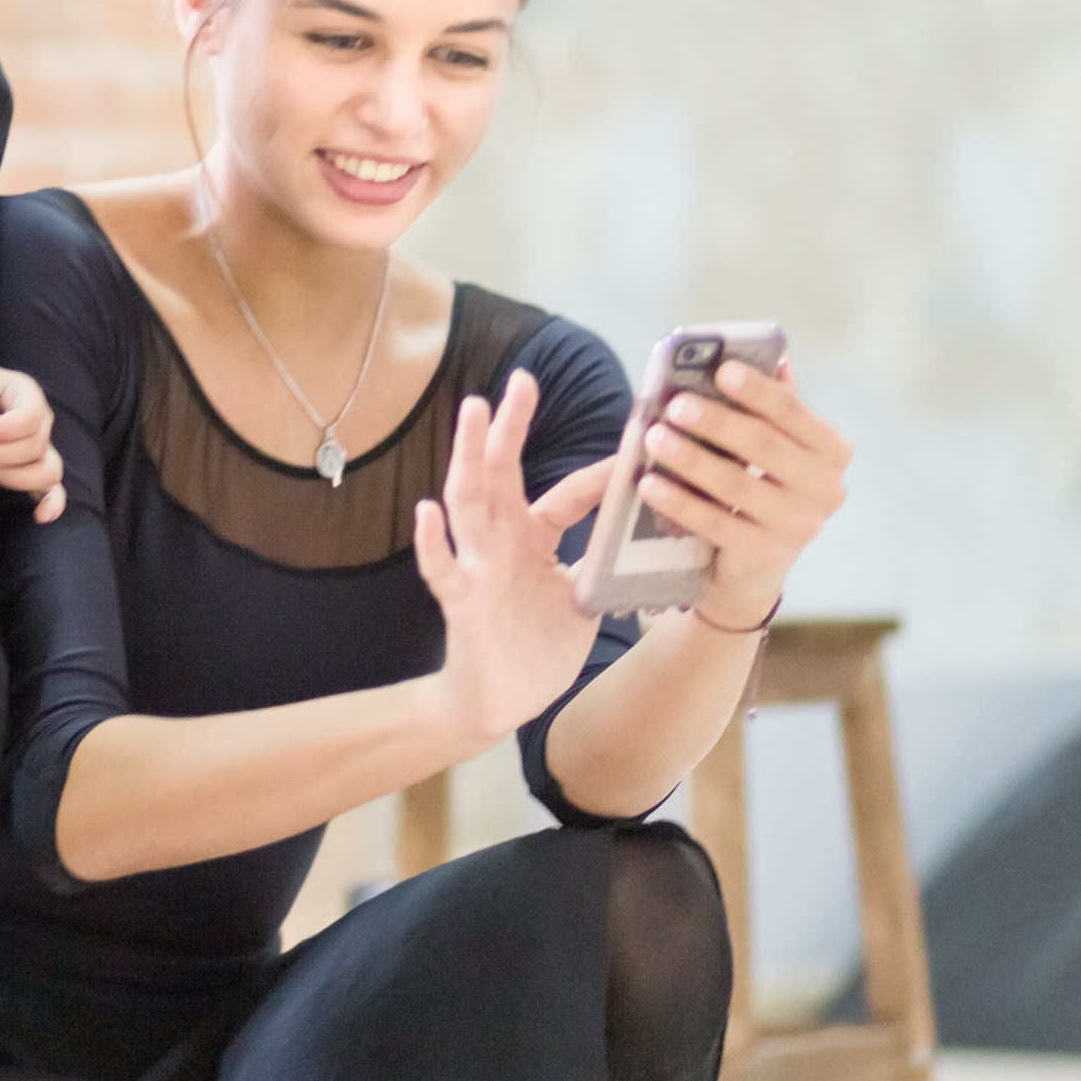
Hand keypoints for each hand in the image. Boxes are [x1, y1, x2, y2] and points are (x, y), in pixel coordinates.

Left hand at [0, 357, 66, 523]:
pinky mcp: (36, 467)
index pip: (29, 418)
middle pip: (35, 447)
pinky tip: (40, 516)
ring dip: (18, 477)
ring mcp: (43, 446)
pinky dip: (52, 503)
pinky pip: (55, 489)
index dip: (2, 430)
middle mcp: (42, 421)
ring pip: (49, 470)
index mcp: (27, 394)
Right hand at [412, 371, 614, 758]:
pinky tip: (428, 513)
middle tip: (523, 379)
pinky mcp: (460, 602)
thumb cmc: (535, 645)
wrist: (500, 701)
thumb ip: (602, 566)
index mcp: (532, 539)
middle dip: (509, 426)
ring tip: (474, 413)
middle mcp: (501, 543)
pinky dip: (433, 542)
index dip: (602, 474)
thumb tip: (651, 545)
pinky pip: (442, 569)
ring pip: (468, 502)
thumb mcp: (581, 599)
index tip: (637, 444)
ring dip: (469, 457)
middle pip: (501, 472)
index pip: (568, 495)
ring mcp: (477, 568)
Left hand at [638, 357, 849, 627]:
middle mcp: (826, 488)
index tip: (721, 370)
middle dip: (716, 422)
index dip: (757, 390)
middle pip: (763, 446)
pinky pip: (715, 522)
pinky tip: (649, 483)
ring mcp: (799, 525)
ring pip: (736, 484)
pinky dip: (679, 501)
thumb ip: (772, 405)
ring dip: (690, 458)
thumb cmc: (762, 484)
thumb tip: (774, 355)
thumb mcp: (773, 446)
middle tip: (673, 405)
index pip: (792, 410)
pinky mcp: (765, 553)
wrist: (756, 561)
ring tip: (653, 437)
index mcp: (831, 449)